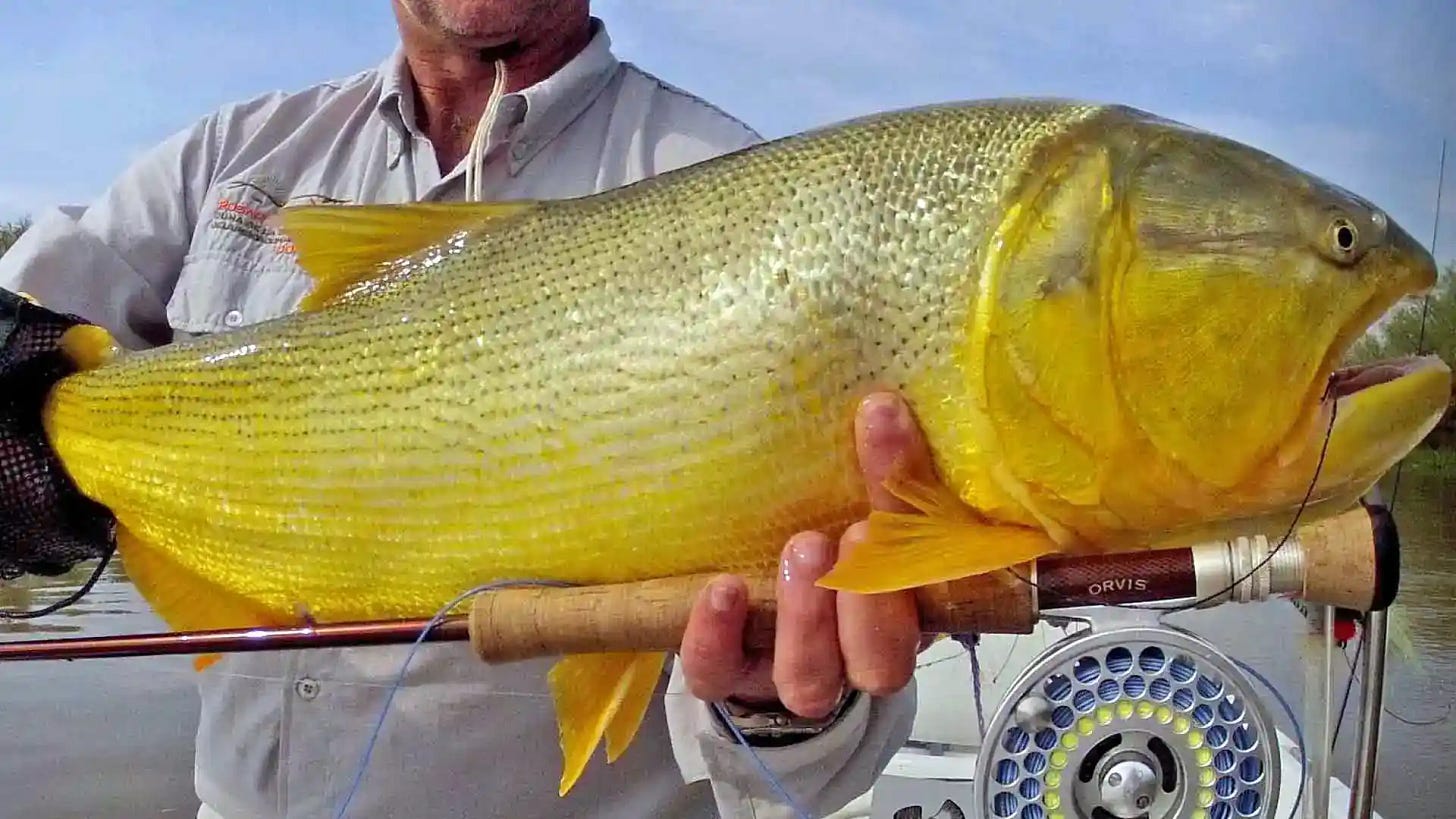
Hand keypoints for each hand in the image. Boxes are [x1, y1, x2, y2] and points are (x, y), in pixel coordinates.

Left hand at [679, 391, 927, 717]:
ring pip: (809, 681)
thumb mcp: (865, 506)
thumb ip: (885, 476)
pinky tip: (723, 588)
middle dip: (871, 602)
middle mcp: (856, 659)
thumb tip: (884, 399)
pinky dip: (717, 636)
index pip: (931, 593)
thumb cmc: (830, 540)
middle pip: (880, 662)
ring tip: (802, 548)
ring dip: (807, 619)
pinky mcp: (730, 675)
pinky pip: (719, 673)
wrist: (757, 607)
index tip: (896, 447)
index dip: (926, 537)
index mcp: (908, 615)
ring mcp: (791, 672)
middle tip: (855, 534)